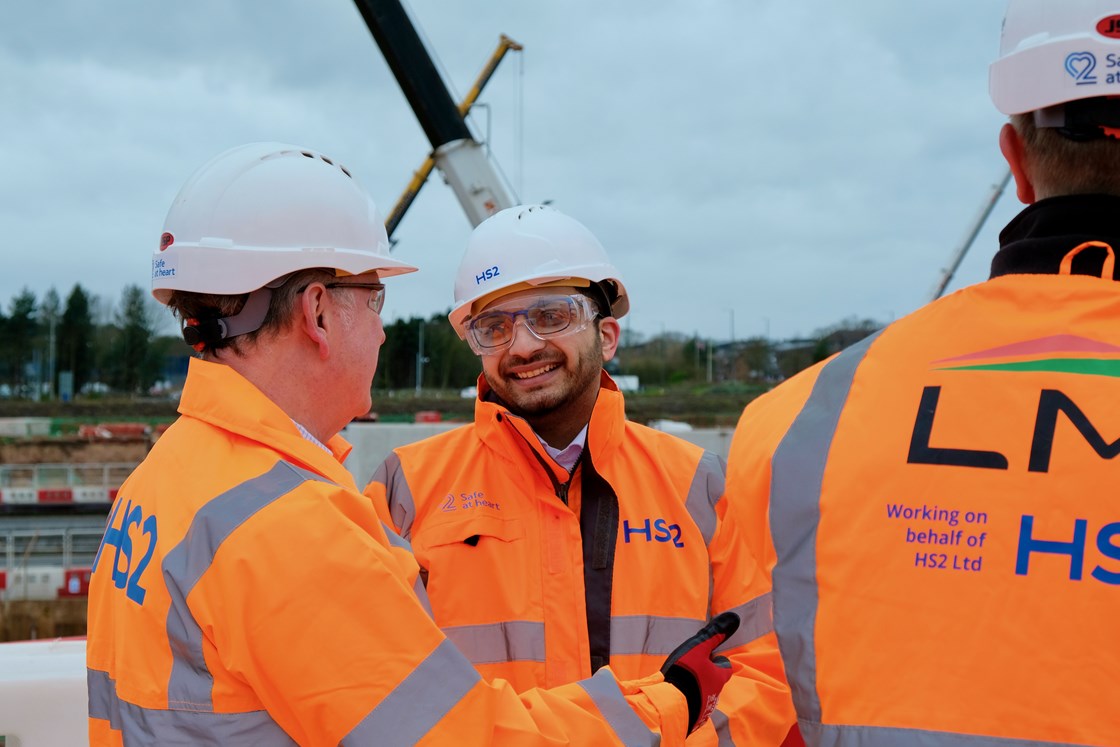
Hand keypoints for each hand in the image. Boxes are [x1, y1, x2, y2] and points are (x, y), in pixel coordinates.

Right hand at [660, 612, 738, 733]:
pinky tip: (678, 695)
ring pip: (704, 693)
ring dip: (697, 687)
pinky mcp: (694, 717)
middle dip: (707, 674)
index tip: (708, 656)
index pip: (726, 666)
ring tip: (683, 682)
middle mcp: (716, 693)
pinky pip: (694, 705)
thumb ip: (714, 634)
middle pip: (715, 680)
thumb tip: (734, 617)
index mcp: (719, 676)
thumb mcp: (698, 648)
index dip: (718, 660)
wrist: (670, 705)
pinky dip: (689, 699)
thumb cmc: (686, 673)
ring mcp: (705, 707)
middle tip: (693, 668)